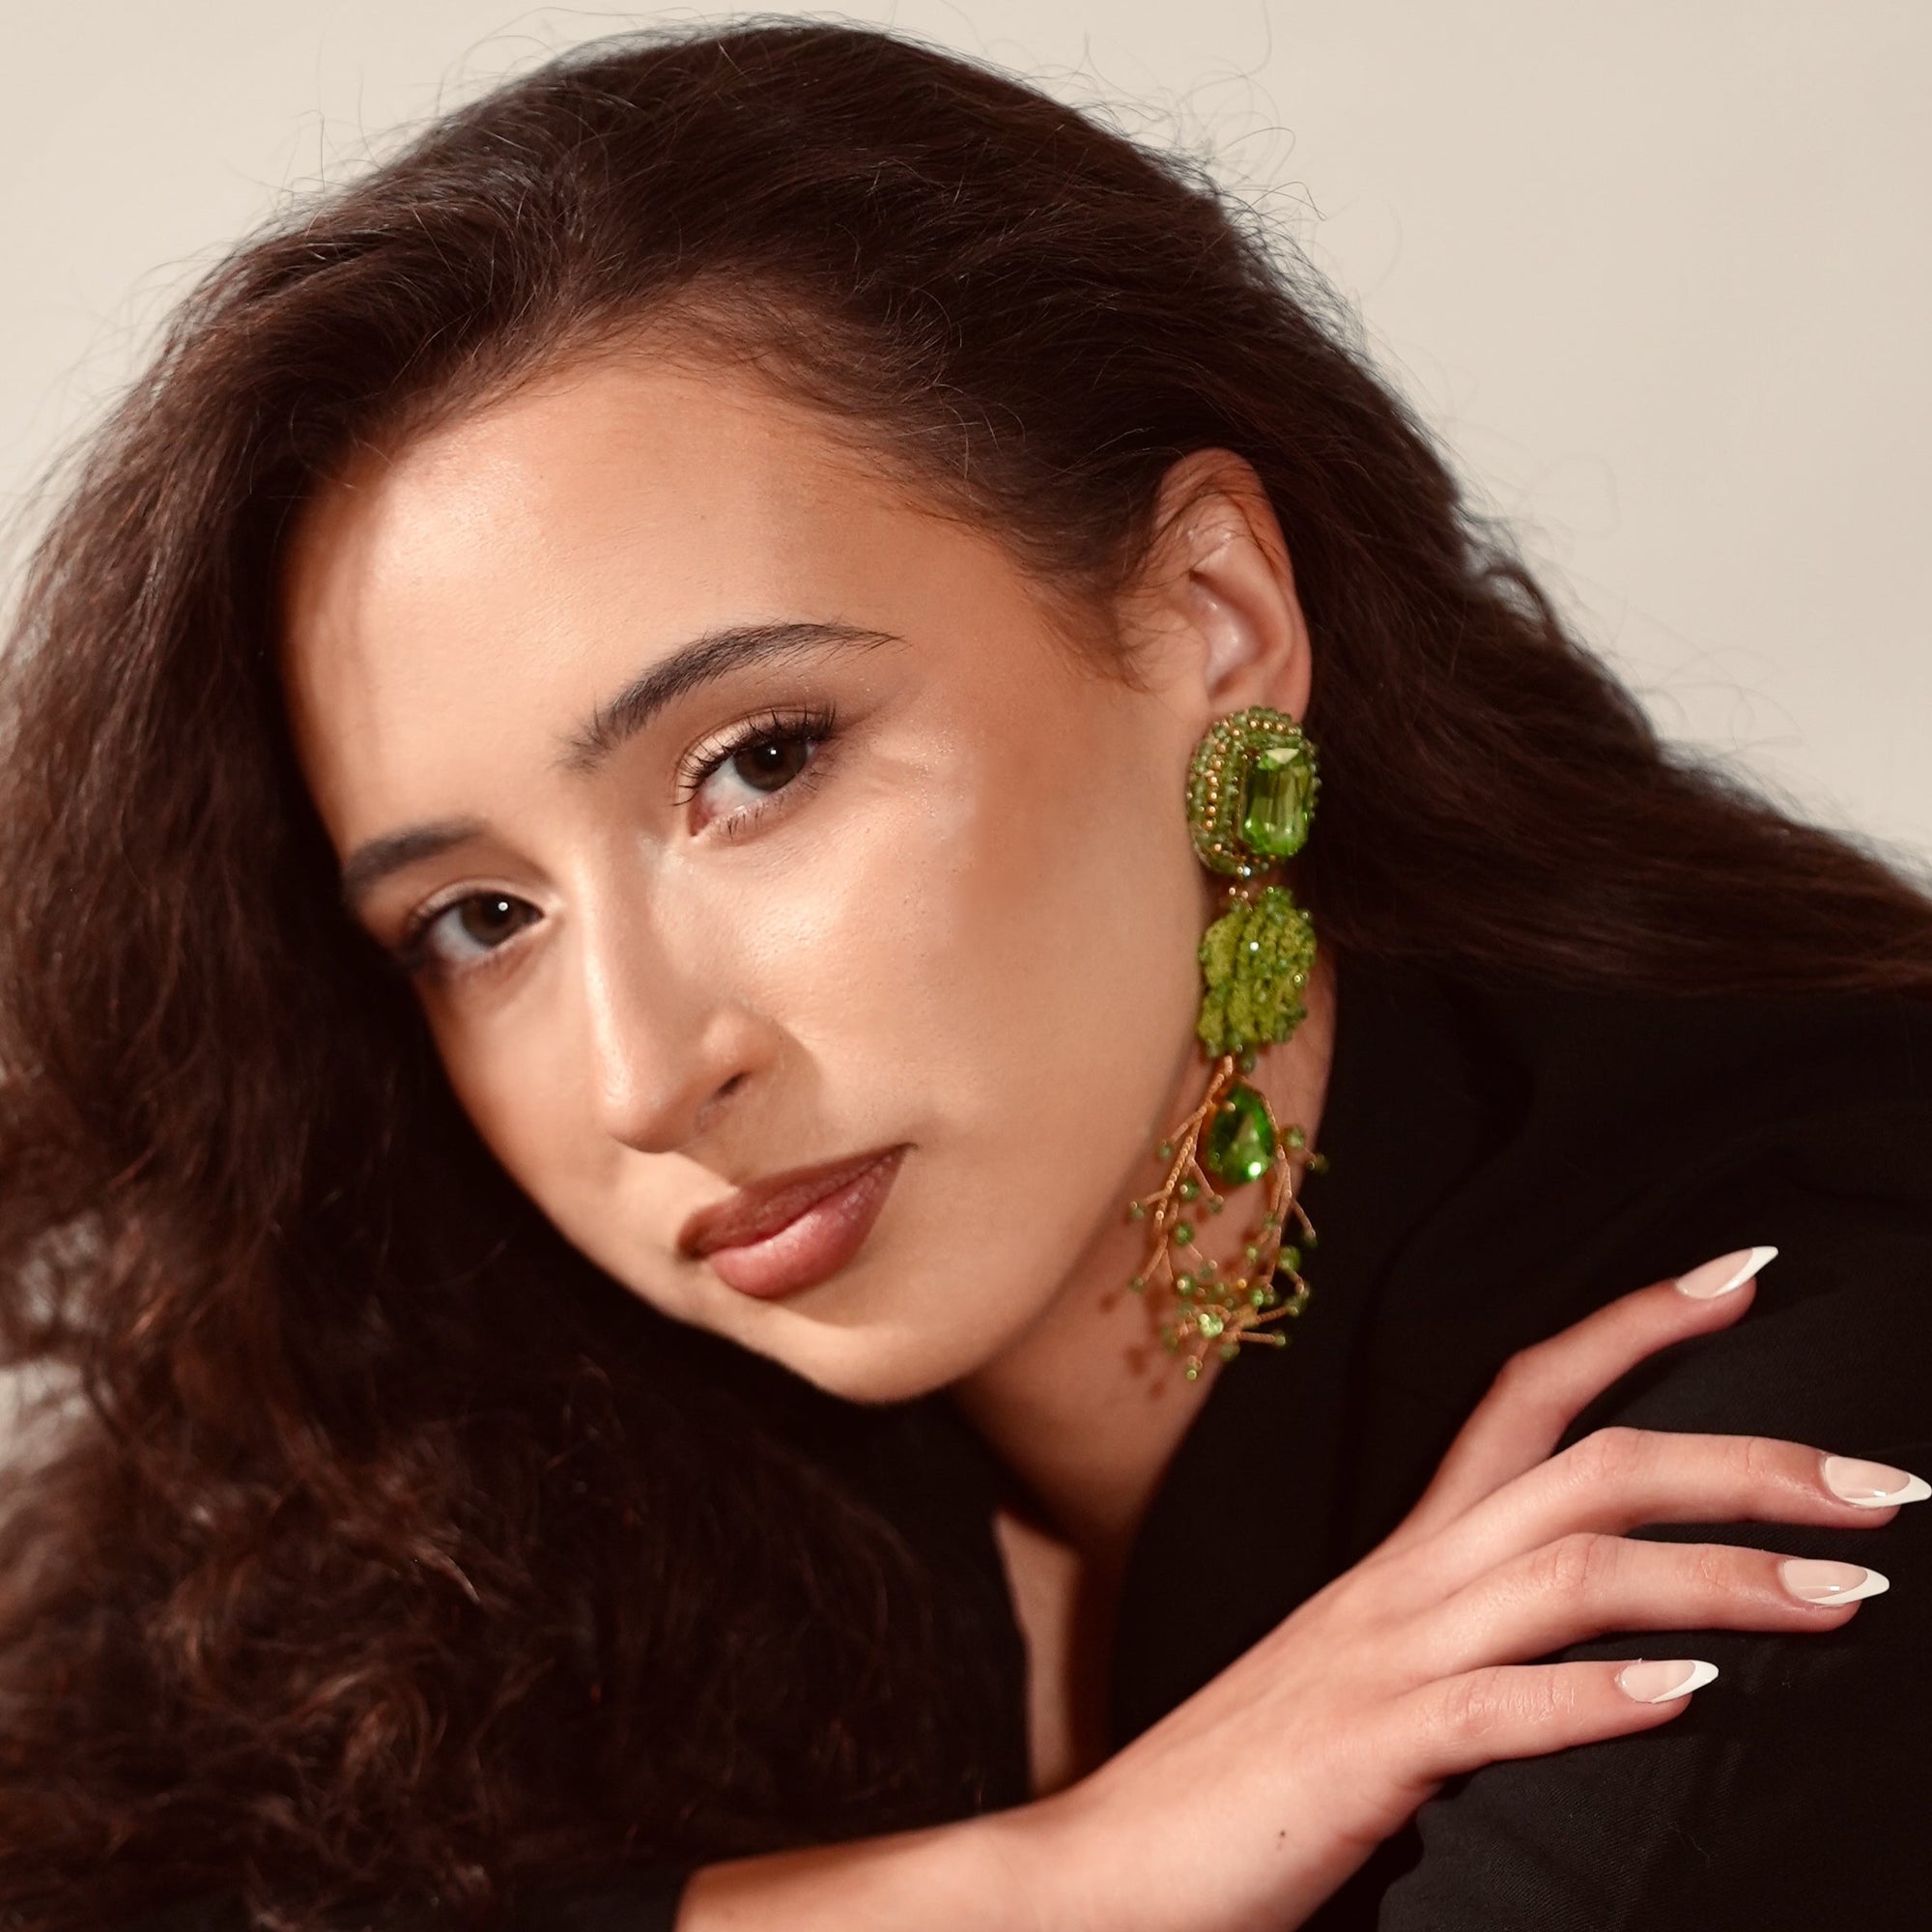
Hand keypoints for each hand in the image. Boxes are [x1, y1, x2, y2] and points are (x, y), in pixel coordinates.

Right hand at [1022, 1247, 1918, 1931]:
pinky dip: (1599, 1698)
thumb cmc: (1258, 1782)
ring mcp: (1386, 1661)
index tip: (1744, 1278)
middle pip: (1585, 1467)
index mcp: (1410, 1560)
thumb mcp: (1383, 1686)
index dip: (1634, 1326)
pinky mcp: (1369, 1754)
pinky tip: (1695, 1704)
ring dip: (1721, 1575)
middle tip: (1888, 1482)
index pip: (1526, 1397)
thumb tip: (1617, 1651)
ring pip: (1571, 1573)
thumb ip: (1481, 1648)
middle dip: (1743, 1458)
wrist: (1111, 1870)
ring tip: (1849, 1592)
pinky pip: (1498, 1710)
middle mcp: (1405, 1583)